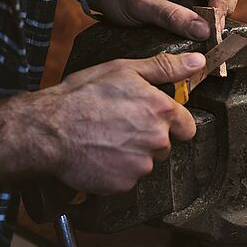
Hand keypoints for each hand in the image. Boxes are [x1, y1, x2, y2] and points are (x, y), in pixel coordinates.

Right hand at [19, 51, 205, 193]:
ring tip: (105, 140)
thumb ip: (165, 67)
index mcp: (161, 112)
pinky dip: (115, 171)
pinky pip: (127, 179)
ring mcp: (141, 166)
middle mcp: (157, 141)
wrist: (49, 130)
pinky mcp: (124, 185)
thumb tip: (197, 61)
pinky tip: (99, 156)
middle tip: (119, 126)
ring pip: (145, 163)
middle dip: (147, 138)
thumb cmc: (82, 97)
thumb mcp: (124, 70)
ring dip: (131, 155)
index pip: (187, 127)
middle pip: (164, 146)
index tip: (153, 120)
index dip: (172, 123)